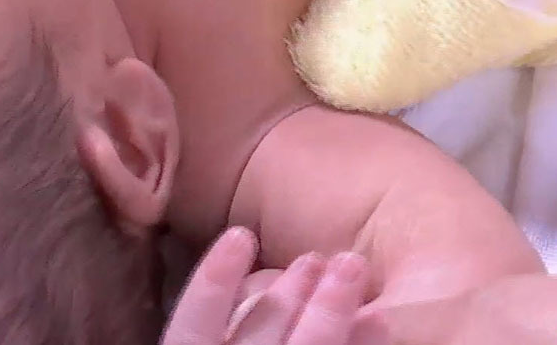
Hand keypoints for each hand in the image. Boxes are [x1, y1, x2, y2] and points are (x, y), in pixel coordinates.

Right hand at [162, 228, 387, 344]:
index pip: (190, 330)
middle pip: (256, 342)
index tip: (240, 235)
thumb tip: (257, 297)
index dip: (213, 282)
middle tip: (319, 254)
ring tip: (353, 268)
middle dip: (289, 293)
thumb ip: (223, 340)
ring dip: (330, 312)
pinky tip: (379, 322)